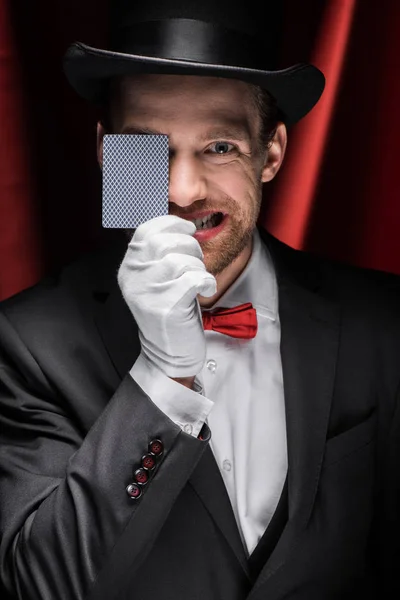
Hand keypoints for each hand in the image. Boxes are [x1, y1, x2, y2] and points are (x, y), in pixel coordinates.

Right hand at [117, 215, 216, 377]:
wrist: (168, 354)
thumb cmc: (170, 311)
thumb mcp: (157, 278)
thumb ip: (160, 252)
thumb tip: (180, 222)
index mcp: (129, 267)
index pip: (146, 229)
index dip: (172, 224)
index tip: (188, 231)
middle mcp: (133, 277)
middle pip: (165, 241)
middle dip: (190, 246)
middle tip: (197, 262)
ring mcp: (147, 292)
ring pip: (180, 259)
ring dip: (198, 266)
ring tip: (199, 279)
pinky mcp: (165, 307)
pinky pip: (193, 278)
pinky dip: (207, 280)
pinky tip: (206, 289)